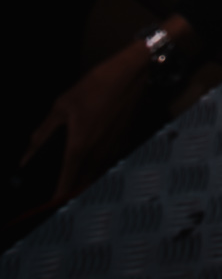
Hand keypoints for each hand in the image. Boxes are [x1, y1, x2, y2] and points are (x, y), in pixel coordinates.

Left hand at [21, 38, 155, 205]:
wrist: (131, 73)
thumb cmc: (96, 86)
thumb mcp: (63, 104)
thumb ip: (44, 132)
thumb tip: (28, 155)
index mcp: (78, 149)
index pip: (64, 188)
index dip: (53, 202)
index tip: (45, 210)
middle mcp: (96, 156)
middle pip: (80, 189)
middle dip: (68, 196)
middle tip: (55, 195)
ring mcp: (111, 151)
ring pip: (94, 178)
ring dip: (82, 183)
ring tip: (70, 180)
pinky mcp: (121, 143)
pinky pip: (105, 166)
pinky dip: (95, 170)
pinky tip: (89, 159)